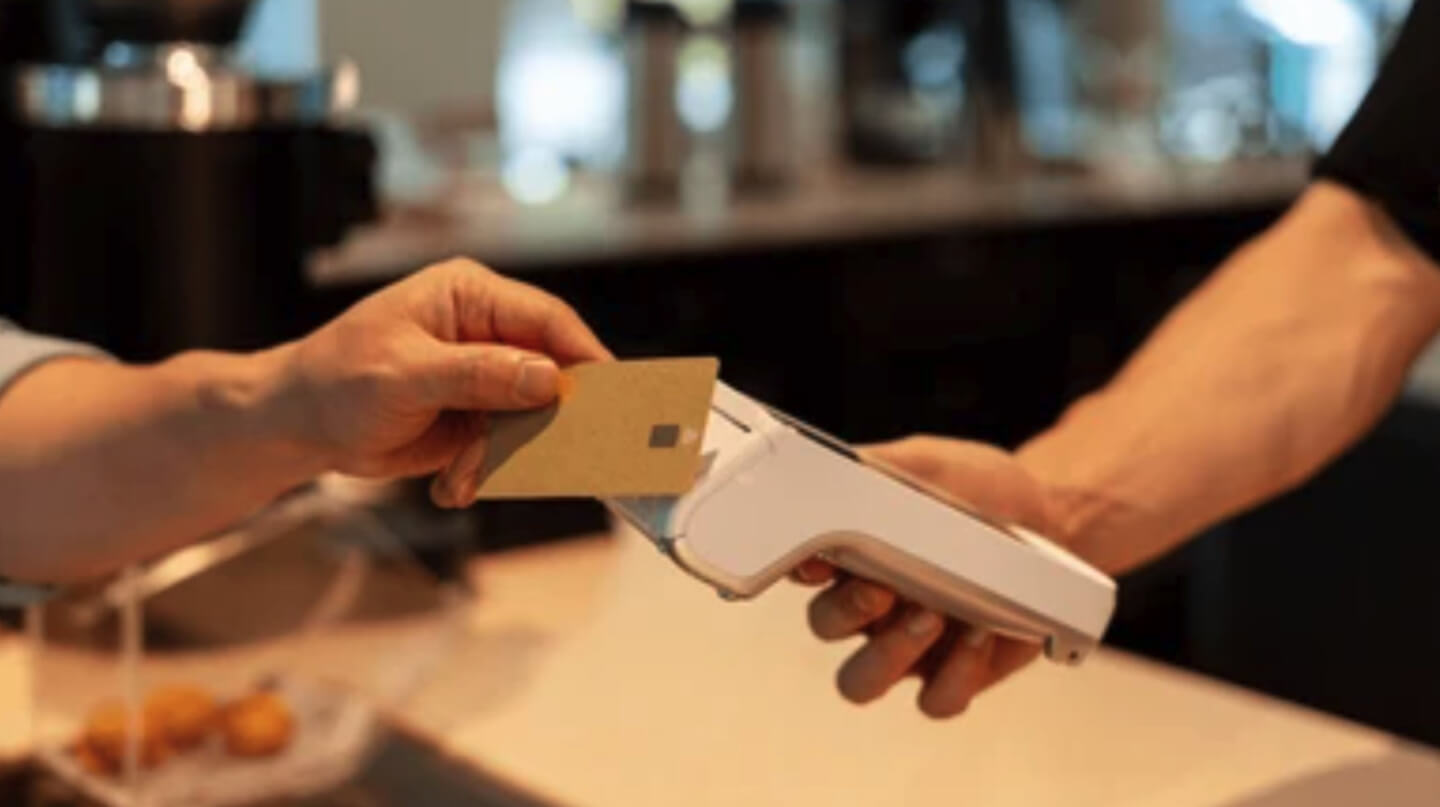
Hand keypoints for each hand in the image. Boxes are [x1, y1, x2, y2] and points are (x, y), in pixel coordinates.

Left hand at [274, 258, 610, 501]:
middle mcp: (485, 332)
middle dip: (547, 418)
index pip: (547, 320)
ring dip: (507, 454)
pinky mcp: (478, 417)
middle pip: (552, 371)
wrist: (297, 426)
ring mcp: (484, 377)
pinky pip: (510, 447)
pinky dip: (488, 470)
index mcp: (470, 296)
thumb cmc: (336, 381)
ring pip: (534, 418)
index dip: (584, 356)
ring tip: (467, 473)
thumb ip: (479, 374)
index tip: (613, 393)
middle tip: (565, 451)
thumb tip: (546, 377)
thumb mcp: (406, 374)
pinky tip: (453, 481)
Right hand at [792, 435, 1059, 717]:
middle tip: (882, 588)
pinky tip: (979, 636)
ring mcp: (908, 644)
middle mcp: (869, 603)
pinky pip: (936, 699)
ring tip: (930, 619)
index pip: (800, 566)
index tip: (816, 561)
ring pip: (862, 680)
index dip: (797, 568)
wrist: (1055, 522)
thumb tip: (833, 469)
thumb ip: (877, 469)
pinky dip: (955, 674)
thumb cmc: (985, 492)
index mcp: (852, 551)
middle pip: (825, 626)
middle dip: (847, 611)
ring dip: (888, 655)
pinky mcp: (953, 674)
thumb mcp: (930, 463)